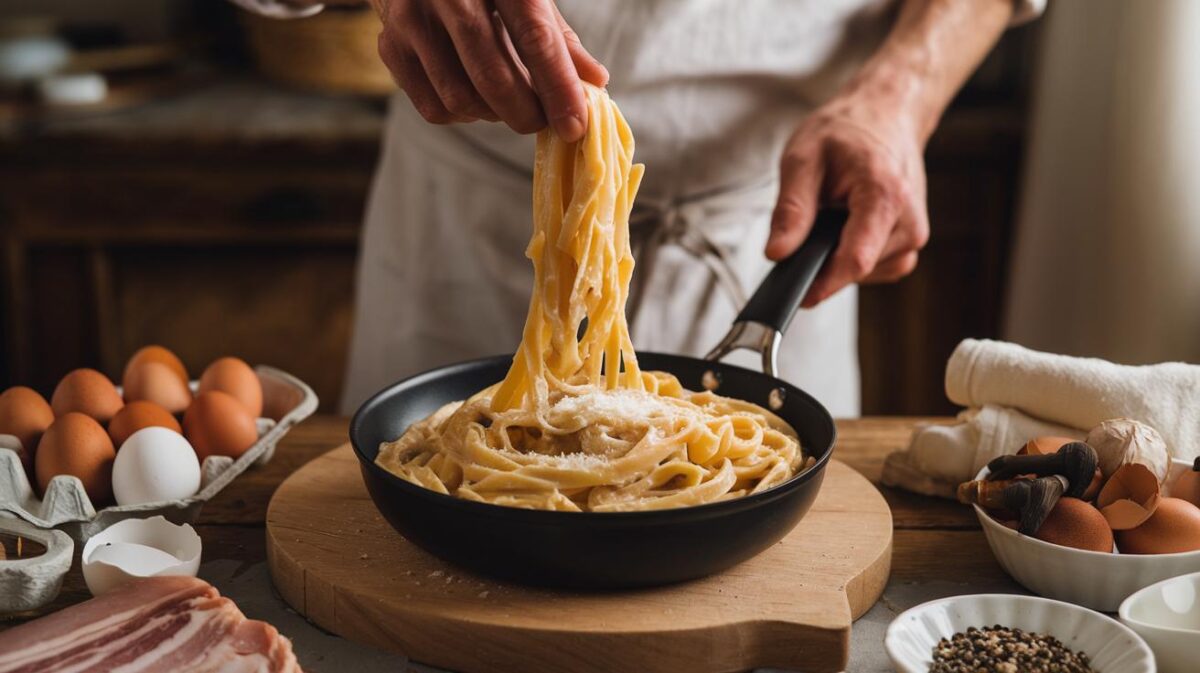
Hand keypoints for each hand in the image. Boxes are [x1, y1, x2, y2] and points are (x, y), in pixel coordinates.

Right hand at [376, 0, 608, 140]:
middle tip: (542, 123)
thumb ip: (559, 39)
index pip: (536, 38)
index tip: (575, 126)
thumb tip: (595, 83)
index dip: (559, 89)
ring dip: (494, 115)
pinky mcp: (390, 46)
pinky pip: (434, 107)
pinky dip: (463, 115)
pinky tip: (474, 96)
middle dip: (526, 113)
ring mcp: (412, 18)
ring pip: (461, 97)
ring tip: (507, 103)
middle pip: (493, 75)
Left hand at [765, 96, 929, 307]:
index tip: (797, 294)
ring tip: (831, 215)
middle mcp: (908, 220)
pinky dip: (853, 252)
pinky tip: (846, 225)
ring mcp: (914, 233)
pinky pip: (875, 267)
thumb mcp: (803, 158)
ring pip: (866, 272)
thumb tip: (778, 253)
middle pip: (858, 270)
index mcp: (885, 195)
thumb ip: (791, 209)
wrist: (886, 114)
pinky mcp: (909, 241)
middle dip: (825, 259)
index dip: (822, 284)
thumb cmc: (847, 129)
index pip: (856, 260)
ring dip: (839, 254)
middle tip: (809, 223)